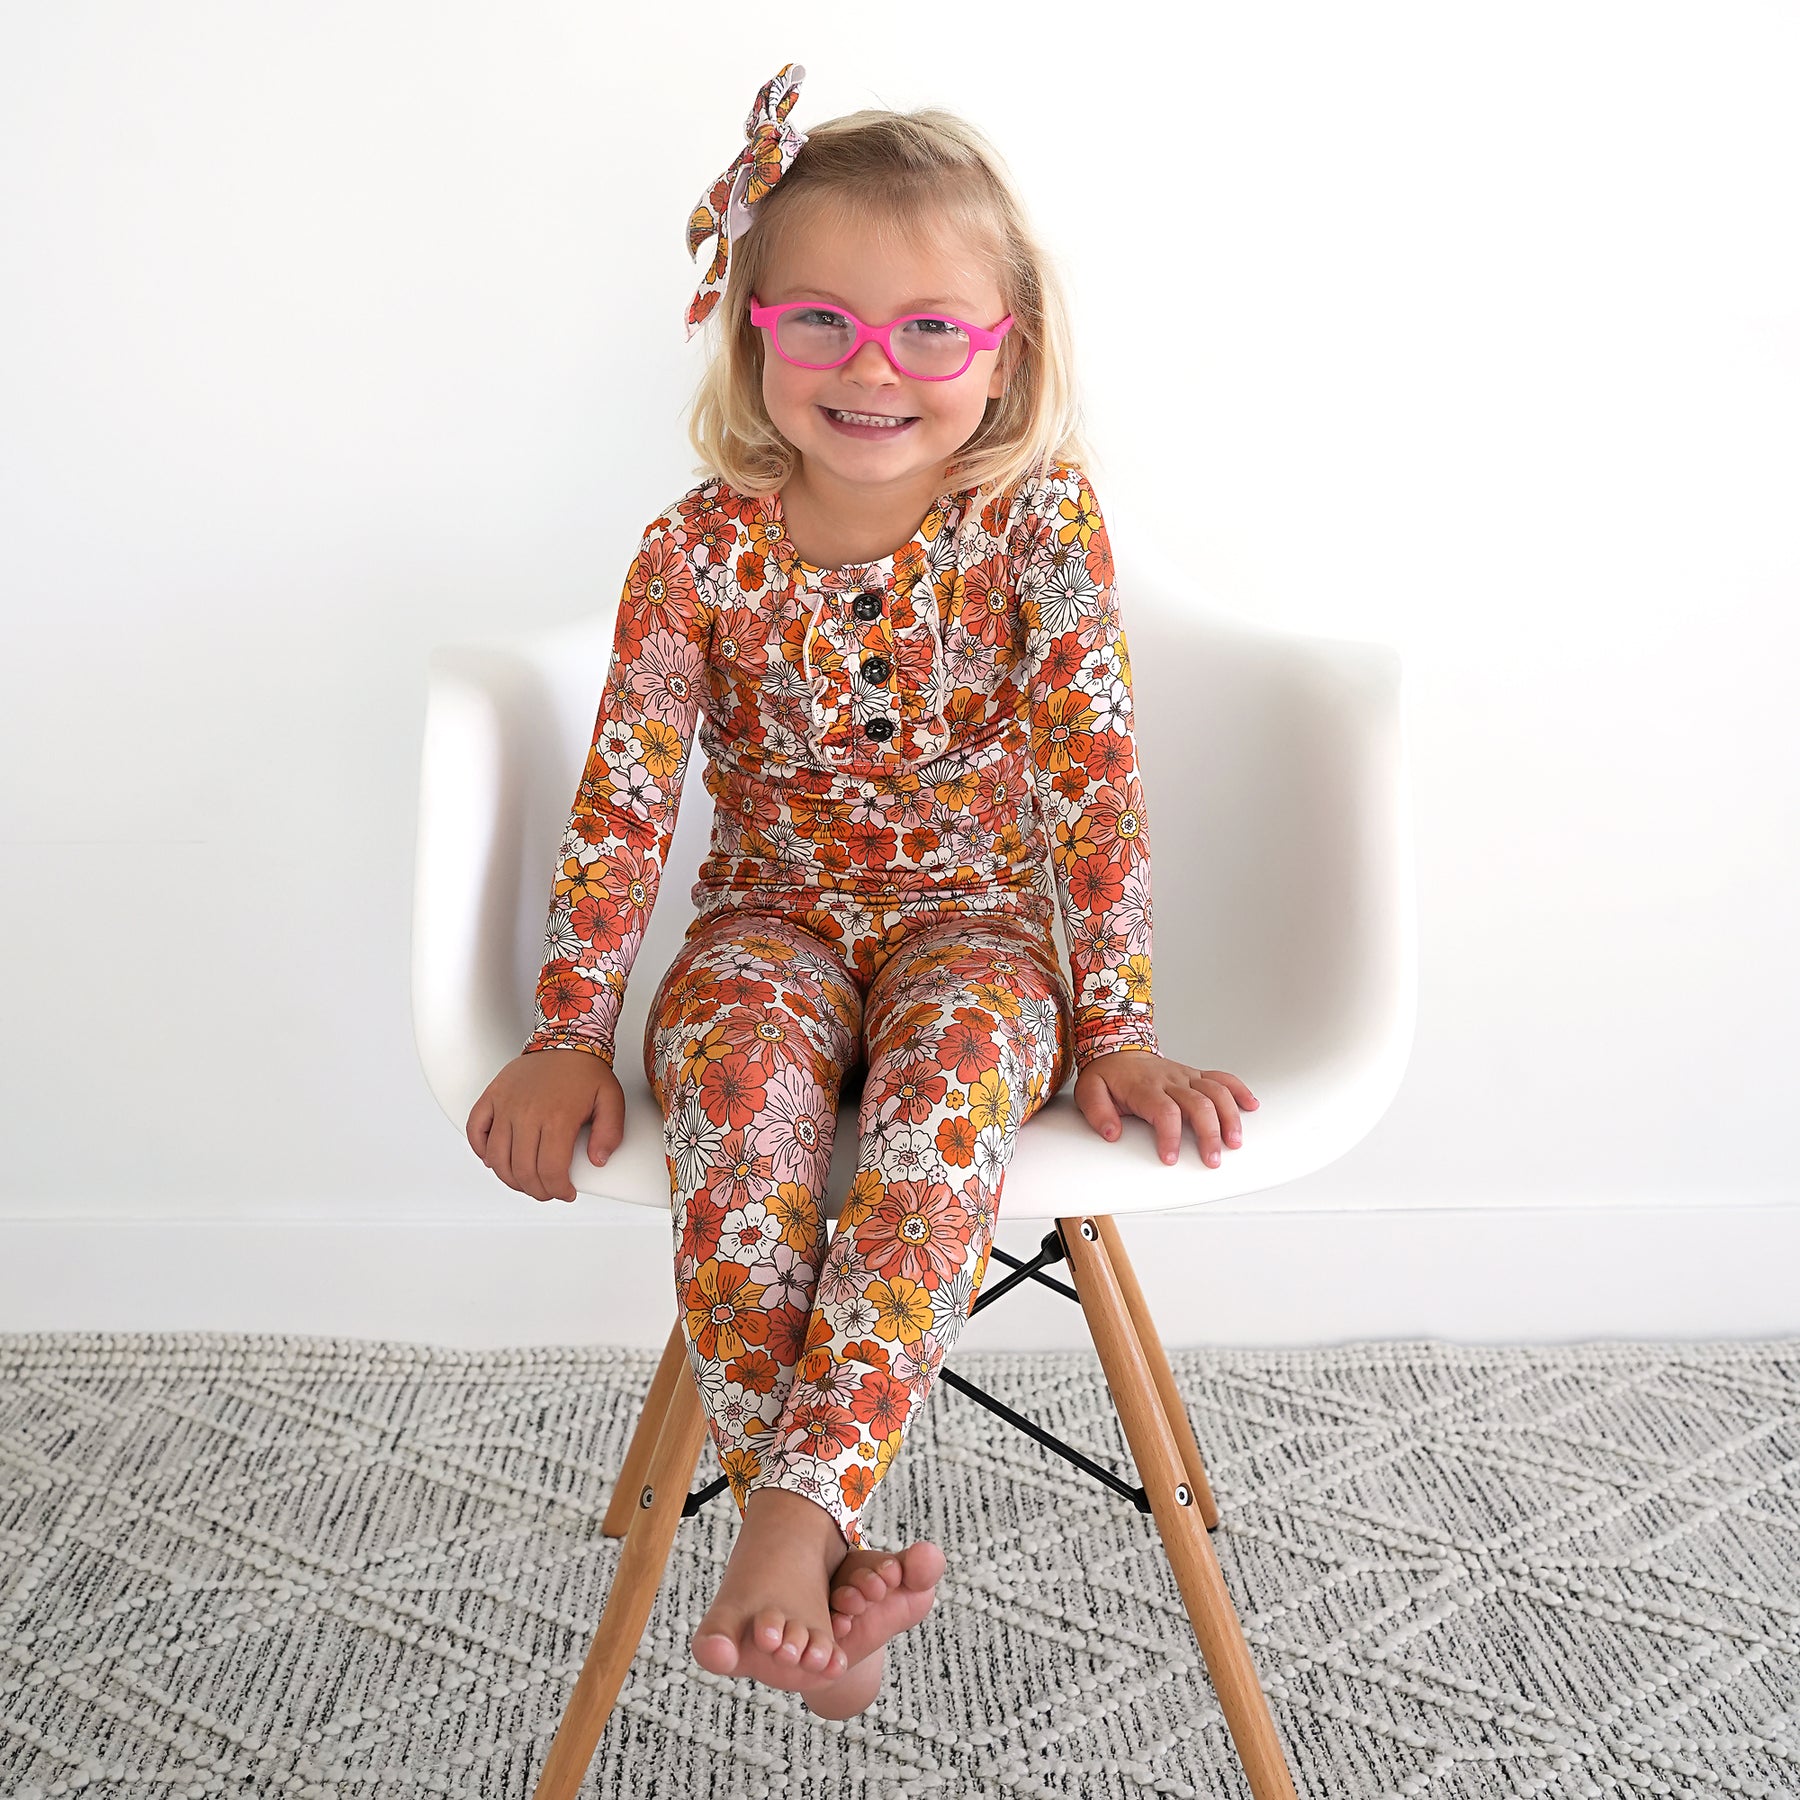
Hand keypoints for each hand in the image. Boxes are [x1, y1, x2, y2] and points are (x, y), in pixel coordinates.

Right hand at [466, 1049, 624, 1202]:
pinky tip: (495, 1159)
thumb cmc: (586, 1071)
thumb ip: (610, 1133)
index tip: (566, 1192)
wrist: (565, 1037)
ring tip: (526, 1181)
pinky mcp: (492, 1097)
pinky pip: (475, 1129)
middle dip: (537, 1190)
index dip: (558, 1190)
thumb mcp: (611, 1100)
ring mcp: (506, 1105)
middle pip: (523, 1170)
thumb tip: (598, 1161)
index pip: (550, 1171)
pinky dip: (480, 1150)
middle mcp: (528, 1113)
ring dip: (510, 1179)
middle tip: (548, 1191)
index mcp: (558, 1117)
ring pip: (497, 1158)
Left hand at [1074, 1052, 1257, 1166]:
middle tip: (1212, 1160)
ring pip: (1216, 1091)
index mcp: (1144, 1088)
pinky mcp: (1195, 1075)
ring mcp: (1185, 1076)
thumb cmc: (1107, 1075)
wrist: (1117, 1047)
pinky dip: (1239, 1090)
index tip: (1170, 1158)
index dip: (1170, 1135)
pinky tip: (1252, 1106)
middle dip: (1209, 1133)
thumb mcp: (1089, 1091)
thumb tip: (1111, 1133)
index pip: (1164, 1111)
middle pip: (1198, 1104)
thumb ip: (1097, 1113)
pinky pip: (1221, 1078)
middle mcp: (1169, 1081)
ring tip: (1235, 1142)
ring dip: (1230, 1116)